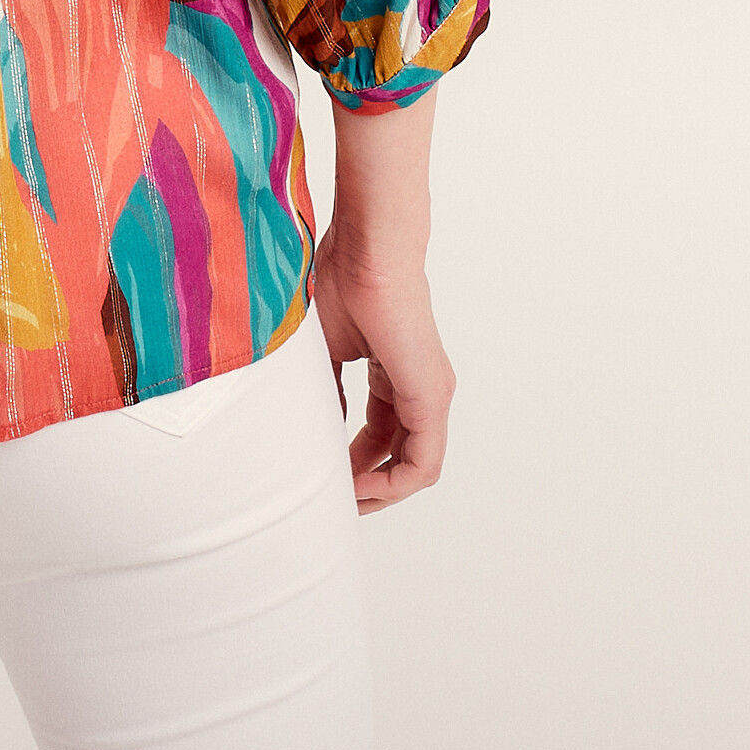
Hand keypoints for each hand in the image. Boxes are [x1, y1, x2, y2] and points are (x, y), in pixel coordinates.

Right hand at [311, 223, 454, 515]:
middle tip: (336, 499)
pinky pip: (422, 463)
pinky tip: (362, 490)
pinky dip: (394, 484)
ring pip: (416, 467)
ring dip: (382, 491)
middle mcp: (422, 388)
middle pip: (401, 456)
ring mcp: (431, 395)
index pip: (383, 432)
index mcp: (395, 372)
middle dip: (369, 484)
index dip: (355, 460)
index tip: (326, 473)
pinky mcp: (431, 397)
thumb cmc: (343, 277)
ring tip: (346, 501)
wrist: (367, 248)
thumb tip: (318, 423)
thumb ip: (326, 387)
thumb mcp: (324, 345)